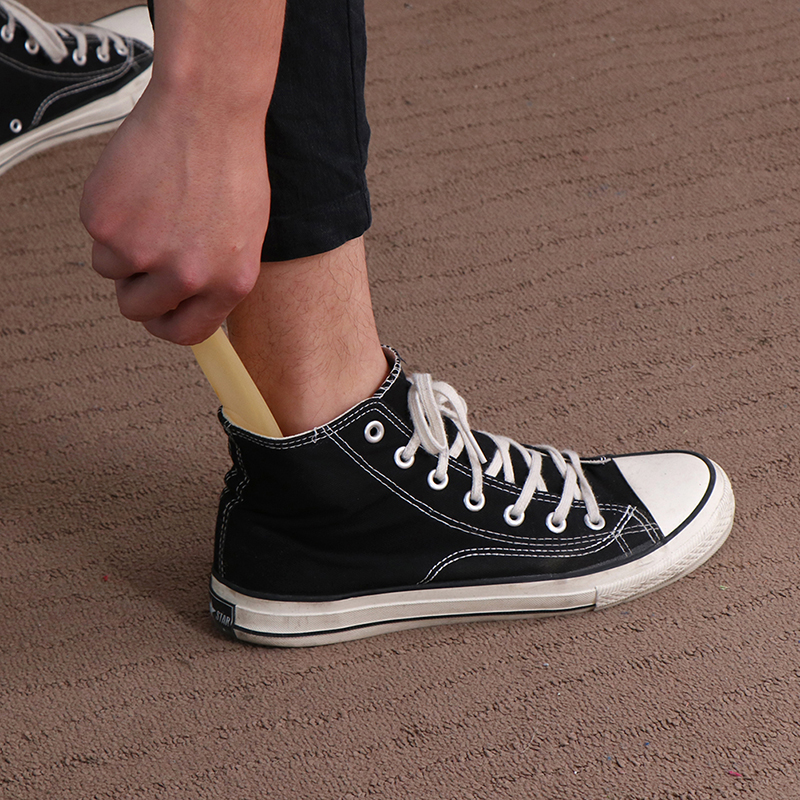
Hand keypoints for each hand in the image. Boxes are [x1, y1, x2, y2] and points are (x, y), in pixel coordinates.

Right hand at [80, 84, 269, 344]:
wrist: (208, 110)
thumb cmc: (231, 165)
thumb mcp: (244, 238)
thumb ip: (216, 278)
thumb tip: (190, 307)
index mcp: (229, 284)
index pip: (186, 333)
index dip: (166, 322)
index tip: (159, 311)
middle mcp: (188, 276)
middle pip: (138, 310)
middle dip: (137, 286)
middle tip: (147, 250)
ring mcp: (144, 252)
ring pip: (111, 272)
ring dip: (122, 246)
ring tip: (149, 206)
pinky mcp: (106, 223)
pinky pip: (95, 237)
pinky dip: (108, 216)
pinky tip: (137, 187)